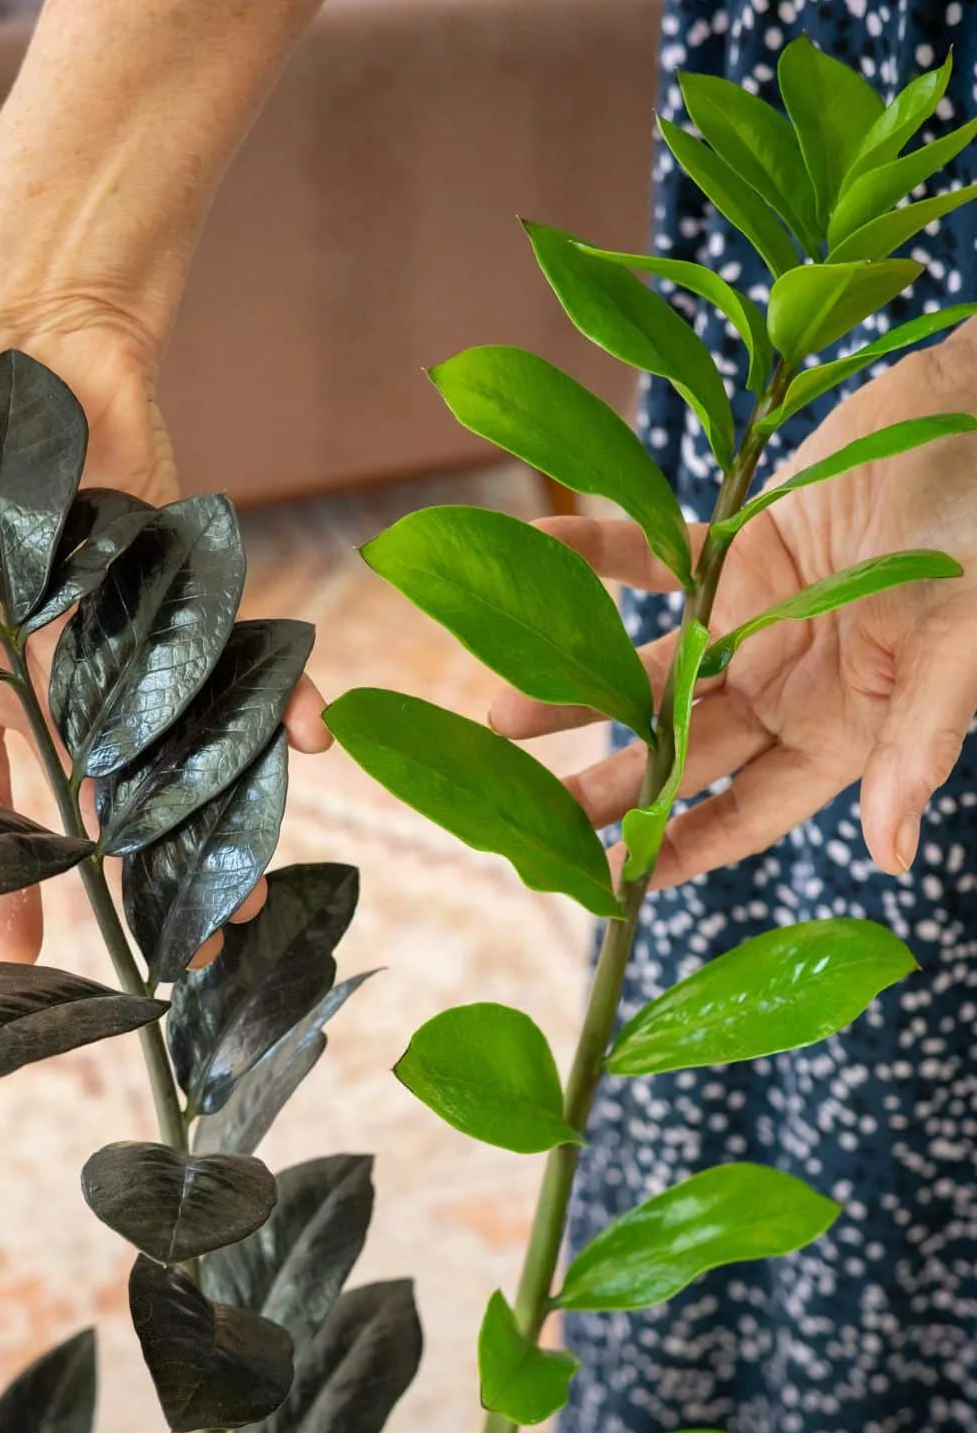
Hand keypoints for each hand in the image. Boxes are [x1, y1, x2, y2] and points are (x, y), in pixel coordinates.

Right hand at [0, 320, 329, 960]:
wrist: (25, 332)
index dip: (0, 871)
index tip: (19, 948)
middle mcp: (58, 675)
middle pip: (98, 794)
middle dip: (135, 874)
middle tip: (178, 955)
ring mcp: (129, 641)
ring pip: (175, 746)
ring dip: (216, 816)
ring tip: (251, 894)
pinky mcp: (189, 596)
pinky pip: (239, 653)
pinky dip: (277, 688)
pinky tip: (310, 734)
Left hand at [491, 323, 976, 888]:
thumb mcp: (961, 637)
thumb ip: (919, 738)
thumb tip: (892, 853)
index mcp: (843, 725)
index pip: (753, 809)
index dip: (689, 847)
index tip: (619, 885)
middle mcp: (789, 683)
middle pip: (684, 751)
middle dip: (612, 785)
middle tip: (533, 817)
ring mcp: (755, 616)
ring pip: (653, 668)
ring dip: (579, 686)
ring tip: (501, 716)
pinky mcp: (734, 547)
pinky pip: (653, 557)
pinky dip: (596, 554)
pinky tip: (537, 548)